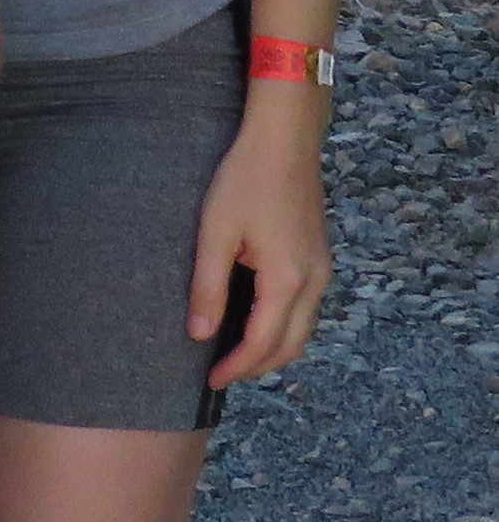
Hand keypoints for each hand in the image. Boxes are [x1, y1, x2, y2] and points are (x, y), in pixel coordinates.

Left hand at [189, 88, 330, 387]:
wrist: (284, 139)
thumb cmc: (244, 179)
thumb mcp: (215, 231)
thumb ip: (208, 286)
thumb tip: (199, 335)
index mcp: (288, 281)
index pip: (263, 343)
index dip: (237, 368)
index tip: (211, 382)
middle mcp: (314, 282)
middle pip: (290, 346)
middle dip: (257, 366)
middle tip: (222, 374)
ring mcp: (322, 270)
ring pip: (303, 330)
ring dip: (273, 348)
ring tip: (236, 352)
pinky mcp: (319, 256)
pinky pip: (306, 307)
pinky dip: (283, 324)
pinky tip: (256, 316)